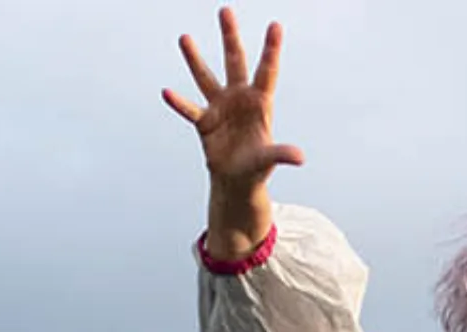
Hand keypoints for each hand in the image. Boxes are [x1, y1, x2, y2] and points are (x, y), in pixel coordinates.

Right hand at [163, 9, 302, 189]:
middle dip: (230, 37)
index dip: (271, 49)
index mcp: (260, 102)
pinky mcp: (204, 122)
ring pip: (206, 77)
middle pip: (234, 61)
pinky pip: (190, 109)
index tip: (275, 25)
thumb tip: (300, 158)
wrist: (237, 180)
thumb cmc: (257, 166)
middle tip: (225, 11)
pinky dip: (179, 103)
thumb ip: (281, 154)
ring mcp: (220, 107)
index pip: (266, 71)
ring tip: (184, 37)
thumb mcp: (269, 159)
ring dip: (195, 59)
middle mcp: (239, 97)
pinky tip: (166, 92)